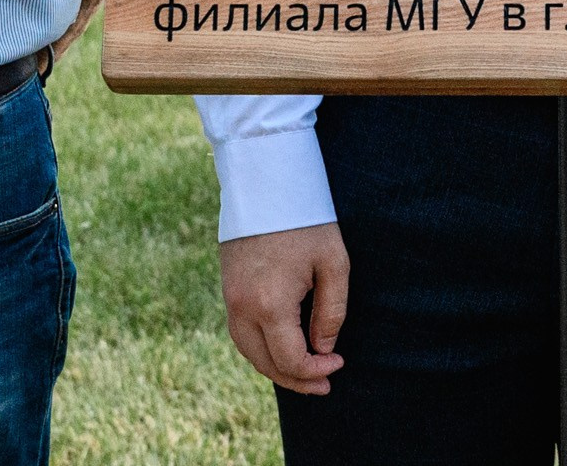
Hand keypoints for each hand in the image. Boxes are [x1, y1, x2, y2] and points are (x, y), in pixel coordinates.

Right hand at [220, 222, 350, 394]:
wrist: (266, 182)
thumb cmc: (305, 220)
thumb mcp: (333, 264)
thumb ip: (331, 313)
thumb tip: (323, 350)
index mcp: (270, 304)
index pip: (291, 360)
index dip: (316, 371)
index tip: (339, 364)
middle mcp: (242, 307)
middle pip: (266, 363)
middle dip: (296, 380)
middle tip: (324, 384)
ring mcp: (230, 298)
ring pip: (248, 351)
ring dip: (275, 367)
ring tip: (303, 373)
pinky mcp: (227, 288)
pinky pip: (240, 332)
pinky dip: (260, 348)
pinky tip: (281, 348)